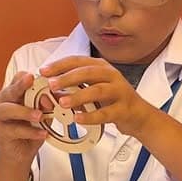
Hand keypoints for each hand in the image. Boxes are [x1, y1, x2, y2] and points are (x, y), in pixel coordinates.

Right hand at [0, 71, 47, 180]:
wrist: (19, 154)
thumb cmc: (30, 129)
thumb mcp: (43, 113)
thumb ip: (48, 104)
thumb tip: (57, 96)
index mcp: (14, 92)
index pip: (20, 77)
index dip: (33, 78)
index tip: (46, 80)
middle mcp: (4, 101)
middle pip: (11, 89)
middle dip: (21, 85)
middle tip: (31, 80)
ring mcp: (0, 117)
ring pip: (8, 109)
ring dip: (25, 111)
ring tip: (39, 115)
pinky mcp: (2, 132)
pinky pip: (15, 130)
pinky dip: (30, 132)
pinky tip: (42, 133)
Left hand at [40, 55, 157, 140]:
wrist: (137, 115)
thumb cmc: (112, 100)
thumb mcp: (93, 87)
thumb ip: (74, 86)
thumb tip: (50, 88)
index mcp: (101, 67)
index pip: (78, 61)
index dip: (60, 65)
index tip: (43, 71)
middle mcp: (111, 75)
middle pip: (88, 72)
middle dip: (67, 77)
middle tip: (51, 84)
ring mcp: (119, 91)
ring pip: (98, 91)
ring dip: (79, 96)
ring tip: (63, 103)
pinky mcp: (124, 109)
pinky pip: (106, 113)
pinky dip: (91, 116)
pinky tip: (78, 119)